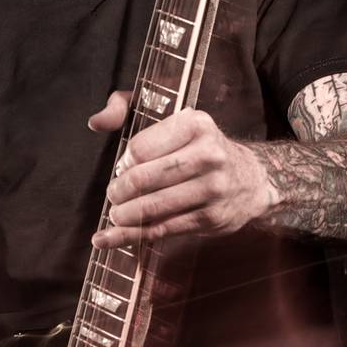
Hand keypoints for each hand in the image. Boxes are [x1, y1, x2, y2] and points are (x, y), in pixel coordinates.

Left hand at [87, 92, 271, 246]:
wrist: (250, 179)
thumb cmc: (200, 147)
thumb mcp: (169, 116)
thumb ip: (126, 108)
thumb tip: (95, 123)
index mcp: (195, 125)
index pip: (139, 148)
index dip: (124, 162)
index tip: (124, 167)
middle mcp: (208, 155)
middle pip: (143, 179)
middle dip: (118, 191)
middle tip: (114, 195)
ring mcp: (211, 189)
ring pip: (151, 207)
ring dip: (123, 216)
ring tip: (115, 215)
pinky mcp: (210, 218)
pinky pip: (161, 229)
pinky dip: (131, 236)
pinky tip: (108, 239)